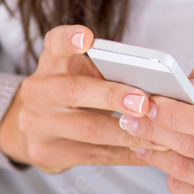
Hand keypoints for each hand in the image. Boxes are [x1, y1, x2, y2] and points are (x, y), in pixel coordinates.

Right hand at [0, 24, 167, 172]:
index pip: (54, 43)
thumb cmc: (71, 92)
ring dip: (127, 133)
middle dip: (112, 97)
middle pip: (75, 90)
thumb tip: (151, 82)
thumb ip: (105, 72)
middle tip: (143, 103)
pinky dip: (125, 154)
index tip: (86, 37)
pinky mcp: (45, 153)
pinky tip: (146, 153)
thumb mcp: (80, 73)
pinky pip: (93, 155)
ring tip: (158, 136)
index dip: (68, 39)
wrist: (35, 127)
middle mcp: (39, 90)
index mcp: (50, 63)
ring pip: (88, 129)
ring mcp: (37, 124)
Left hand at [118, 59, 193, 193]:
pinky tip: (158, 157)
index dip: (176, 114)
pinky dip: (166, 172)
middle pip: (193, 146)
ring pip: (182, 170)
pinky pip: (183, 191)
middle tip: (130, 118)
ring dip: (154, 150)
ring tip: (138, 134)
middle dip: (156, 130)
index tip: (150, 103)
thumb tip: (191, 85)